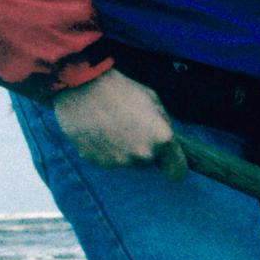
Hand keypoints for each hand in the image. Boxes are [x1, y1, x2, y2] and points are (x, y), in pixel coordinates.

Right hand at [52, 68, 186, 181]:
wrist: (81, 87)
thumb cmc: (120, 90)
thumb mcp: (153, 101)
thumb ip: (163, 124)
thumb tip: (166, 140)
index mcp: (162, 139)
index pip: (178, 171)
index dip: (175, 165)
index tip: (169, 161)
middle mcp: (143, 155)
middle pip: (149, 161)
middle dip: (144, 148)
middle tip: (129, 126)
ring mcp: (119, 161)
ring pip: (127, 161)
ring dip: (123, 149)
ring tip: (111, 125)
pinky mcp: (98, 161)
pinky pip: (107, 159)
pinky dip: (105, 149)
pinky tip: (98, 130)